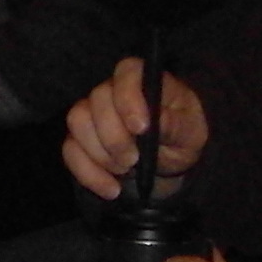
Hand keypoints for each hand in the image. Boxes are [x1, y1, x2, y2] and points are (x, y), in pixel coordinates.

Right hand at [61, 60, 205, 203]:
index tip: (141, 128)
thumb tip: (157, 122)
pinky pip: (70, 150)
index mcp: (144, 81)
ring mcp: (92, 113)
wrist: (169, 164)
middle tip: (133, 160)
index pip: (127, 71)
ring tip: (124, 170)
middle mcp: (113, 90)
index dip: (128, 98)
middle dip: (114, 136)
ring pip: (77, 121)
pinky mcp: (80, 139)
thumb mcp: (191, 133)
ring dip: (99, 153)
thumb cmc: (182, 138)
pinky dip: (89, 173)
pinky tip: (111, 189)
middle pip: (97, 99)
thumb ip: (176, 125)